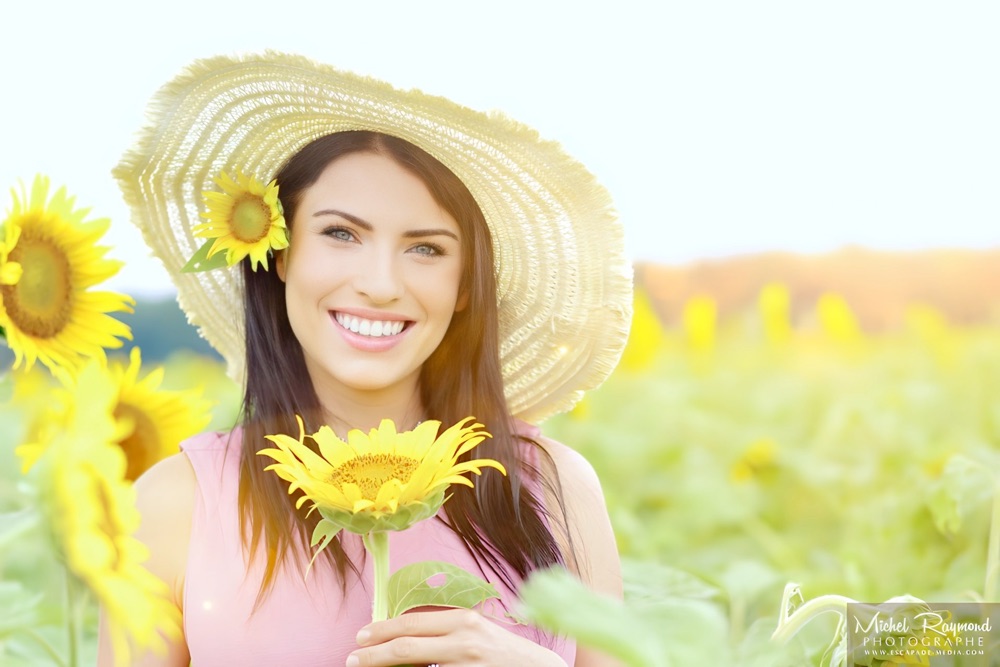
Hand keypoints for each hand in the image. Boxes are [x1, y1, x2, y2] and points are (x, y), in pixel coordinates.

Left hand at [345, 608, 566, 666]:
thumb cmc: (506, 651)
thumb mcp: (477, 631)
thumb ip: (447, 629)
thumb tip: (407, 633)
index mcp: (464, 620)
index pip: (412, 624)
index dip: (382, 630)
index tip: (361, 637)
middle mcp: (464, 641)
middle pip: (407, 645)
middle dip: (374, 653)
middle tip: (352, 658)